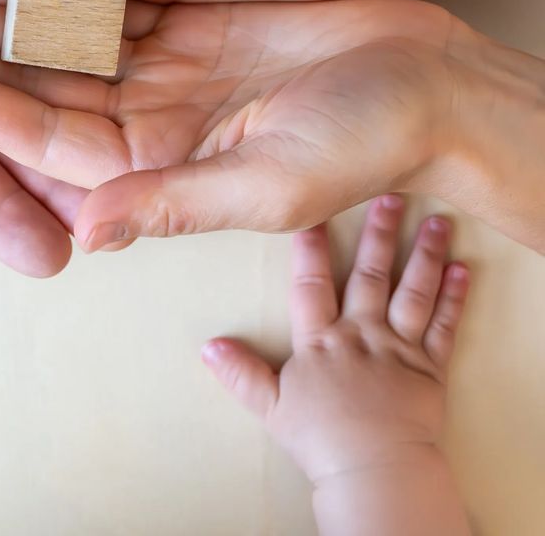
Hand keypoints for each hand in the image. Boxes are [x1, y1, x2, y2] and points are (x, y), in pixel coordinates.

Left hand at [0, 0, 476, 248]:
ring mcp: (155, 65)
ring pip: (60, 30)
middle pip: (35, 82)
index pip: (42, 137)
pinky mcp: (178, 19)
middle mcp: (139, 116)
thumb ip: (179, 202)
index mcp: (148, 165)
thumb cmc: (368, 140)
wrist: (432, 84)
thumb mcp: (275, 182)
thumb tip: (88, 237)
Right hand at [203, 197, 470, 534]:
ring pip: (413, 292)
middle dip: (380, 234)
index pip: (312, 284)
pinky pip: (444, 327)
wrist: (375, 471)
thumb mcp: (271, 406)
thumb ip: (240, 372)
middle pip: (370, 276)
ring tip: (436, 222)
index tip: (313, 213)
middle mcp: (361, 334)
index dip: (310, 248)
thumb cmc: (321, 441)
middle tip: (391, 196)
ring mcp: (399, 348)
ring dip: (425, 255)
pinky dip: (455, 297)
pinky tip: (462, 270)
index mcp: (321, 340)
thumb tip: (207, 345)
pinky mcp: (430, 368)